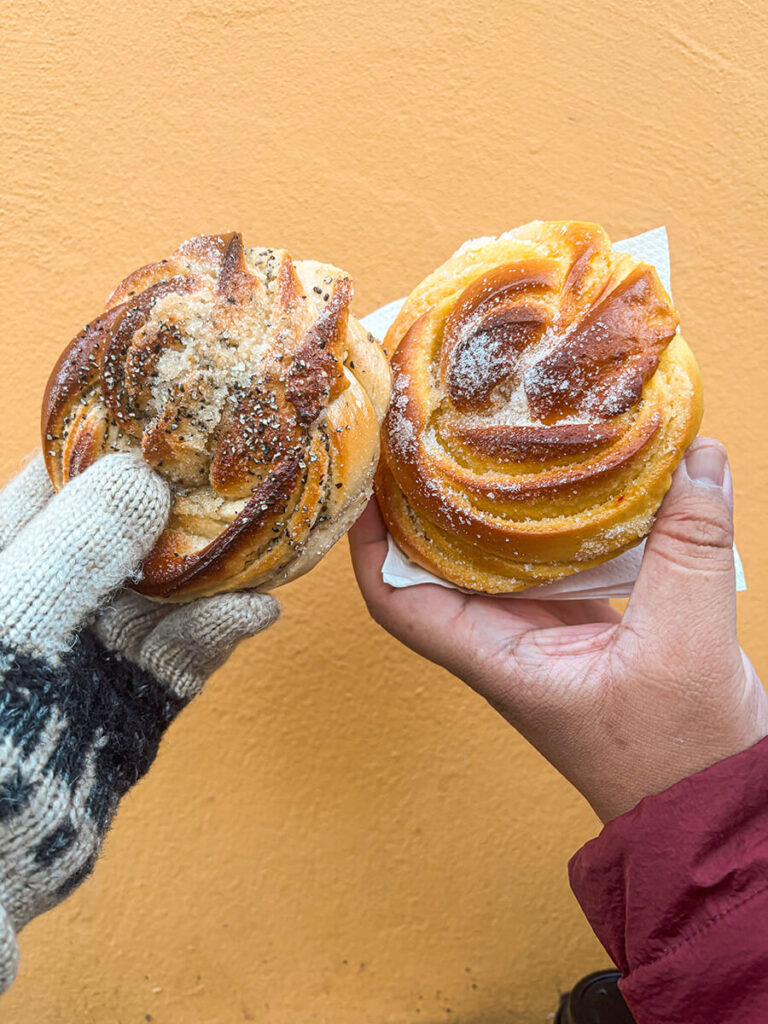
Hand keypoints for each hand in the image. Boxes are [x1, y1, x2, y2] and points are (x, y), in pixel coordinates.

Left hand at [0, 453, 278, 990]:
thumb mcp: (14, 613)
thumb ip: (77, 545)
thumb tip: (141, 474)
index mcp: (5, 566)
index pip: (52, 486)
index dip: (110, 448)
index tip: (174, 418)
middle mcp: (47, 602)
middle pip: (123, 535)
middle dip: (179, 506)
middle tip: (240, 472)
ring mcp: (90, 654)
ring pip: (162, 593)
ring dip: (213, 571)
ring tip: (265, 541)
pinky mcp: (130, 703)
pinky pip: (182, 655)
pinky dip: (219, 631)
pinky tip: (255, 609)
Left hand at [350, 438, 767, 825]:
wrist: (711, 802)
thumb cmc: (678, 757)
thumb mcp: (684, 645)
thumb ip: (689, 547)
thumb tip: (697, 456)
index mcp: (496, 658)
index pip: (396, 599)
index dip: (367, 540)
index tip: (368, 475)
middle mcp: (504, 642)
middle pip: (436, 563)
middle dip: (426, 499)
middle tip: (431, 430)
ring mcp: (540, 633)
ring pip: (492, 558)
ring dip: (487, 504)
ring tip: (489, 439)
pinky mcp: (579, 625)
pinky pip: (547, 561)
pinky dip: (550, 520)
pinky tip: (567, 480)